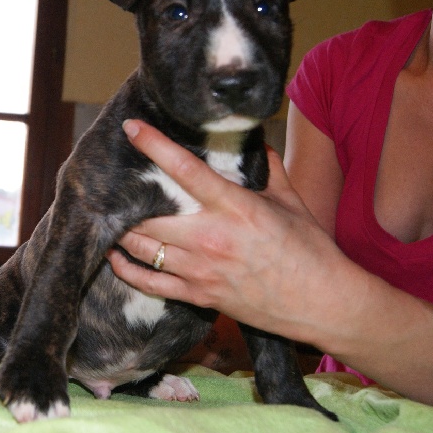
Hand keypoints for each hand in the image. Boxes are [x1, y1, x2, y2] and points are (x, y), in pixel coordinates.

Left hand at [108, 119, 346, 342]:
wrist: (323, 304)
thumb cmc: (310, 249)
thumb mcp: (290, 201)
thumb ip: (267, 168)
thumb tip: (251, 140)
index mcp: (235, 208)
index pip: (185, 169)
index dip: (153, 145)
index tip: (131, 128)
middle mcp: (210, 238)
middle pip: (148, 214)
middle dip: (125, 196)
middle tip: (115, 181)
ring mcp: (200, 270)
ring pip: (141, 247)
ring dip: (121, 229)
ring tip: (110, 213)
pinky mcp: (198, 296)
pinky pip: (149, 283)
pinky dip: (125, 270)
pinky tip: (114, 255)